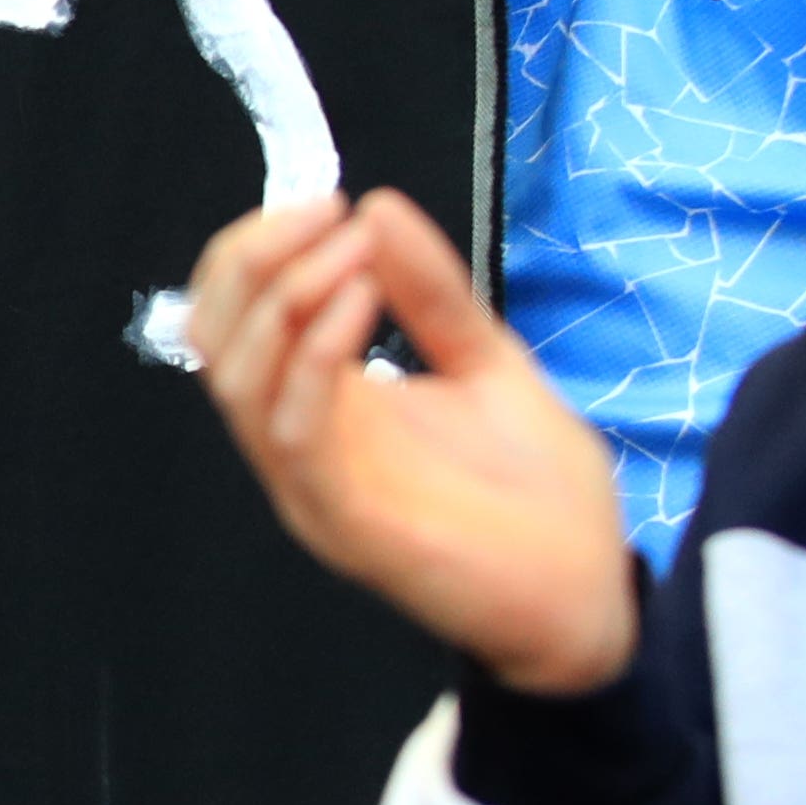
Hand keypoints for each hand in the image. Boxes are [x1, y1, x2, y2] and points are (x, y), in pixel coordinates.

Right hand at [188, 188, 636, 693]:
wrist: (593, 603)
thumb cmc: (542, 498)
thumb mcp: (488, 365)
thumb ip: (433, 295)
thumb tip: (377, 206)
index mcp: (320, 410)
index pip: (232, 319)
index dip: (256, 250)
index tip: (326, 200)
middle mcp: (296, 449)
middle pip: (212, 341)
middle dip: (253, 259)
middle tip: (326, 213)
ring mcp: (312, 488)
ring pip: (238, 382)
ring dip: (285, 297)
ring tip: (352, 252)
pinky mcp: (345, 521)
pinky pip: (294, 429)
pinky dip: (316, 353)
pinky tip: (364, 300)